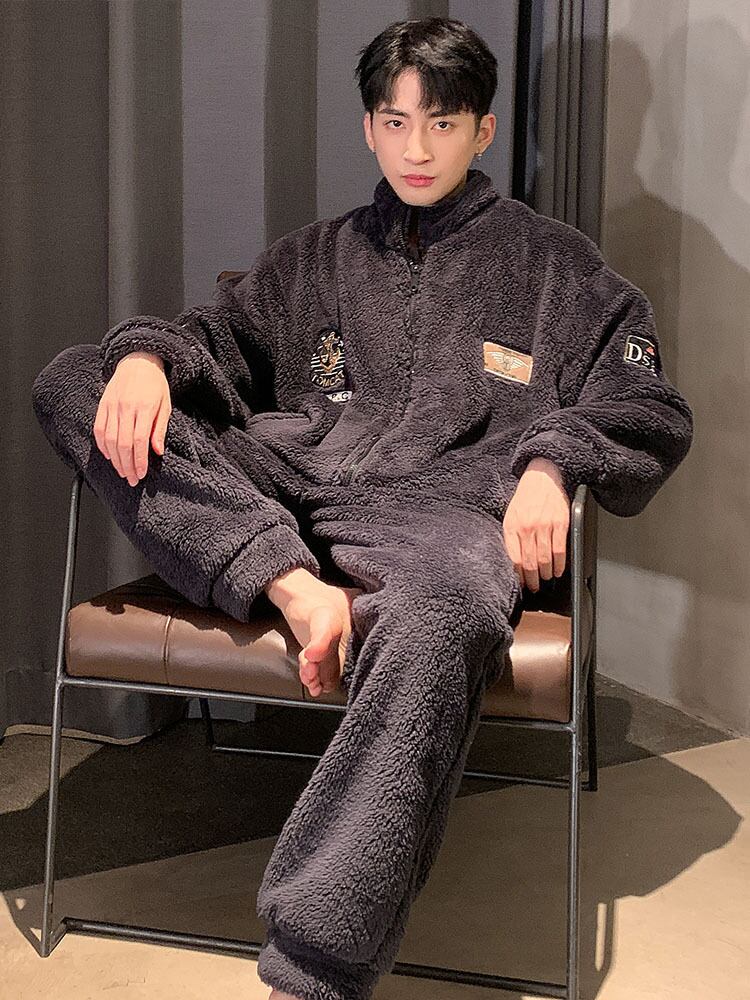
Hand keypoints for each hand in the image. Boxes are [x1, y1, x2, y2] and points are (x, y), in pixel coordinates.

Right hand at [93, 352, 171, 486]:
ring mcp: (112, 406)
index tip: (141, 474)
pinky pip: (99, 429)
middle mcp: (126, 407)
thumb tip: (157, 451)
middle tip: (132, 479)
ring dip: (115, 459)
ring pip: (109, 439)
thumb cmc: (155, 384)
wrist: (138, 361)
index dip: (139, 461)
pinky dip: (102, 445)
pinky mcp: (102, 405)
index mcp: (145, 408)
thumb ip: (160, 429)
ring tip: (122, 471)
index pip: (139, 441)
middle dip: (127, 465)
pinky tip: (109, 456)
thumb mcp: (166, 405)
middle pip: (123, 444)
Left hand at [502, 457, 569, 591]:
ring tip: (545, 581)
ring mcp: (544, 525)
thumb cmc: (526, 497)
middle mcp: (527, 527)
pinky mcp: (560, 523)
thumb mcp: (511, 515)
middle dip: (532, 580)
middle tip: (534, 588)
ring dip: (546, 574)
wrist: (542, 477)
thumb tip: (515, 561)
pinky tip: (558, 570)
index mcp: (512, 526)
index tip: (521, 583)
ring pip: (545, 559)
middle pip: (530, 562)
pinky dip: (560, 564)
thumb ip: (512, 536)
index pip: (514, 558)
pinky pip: (560, 550)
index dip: (518, 575)